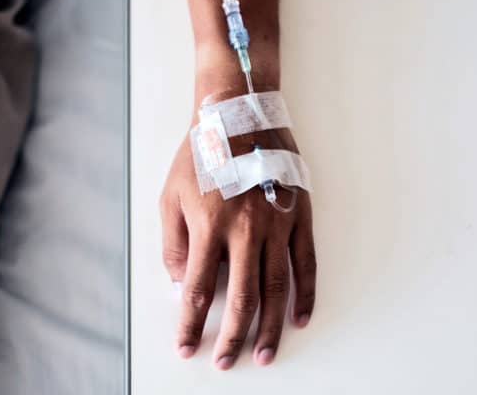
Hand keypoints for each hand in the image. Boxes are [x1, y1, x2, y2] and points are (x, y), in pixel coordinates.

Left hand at [160, 119, 315, 369]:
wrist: (240, 114)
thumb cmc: (201, 155)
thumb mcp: (171, 195)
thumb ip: (174, 242)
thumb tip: (182, 281)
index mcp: (210, 225)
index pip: (199, 290)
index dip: (191, 324)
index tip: (187, 348)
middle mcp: (245, 230)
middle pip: (241, 298)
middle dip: (233, 337)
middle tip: (227, 362)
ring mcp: (277, 223)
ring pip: (277, 287)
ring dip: (271, 327)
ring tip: (266, 354)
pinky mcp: (299, 215)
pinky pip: (306, 263)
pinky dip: (306, 294)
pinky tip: (300, 318)